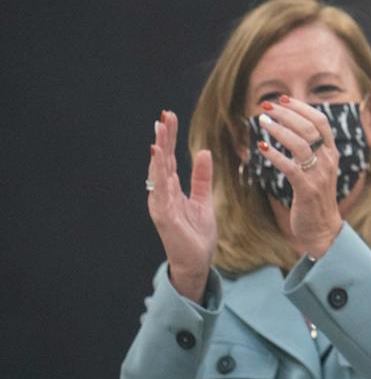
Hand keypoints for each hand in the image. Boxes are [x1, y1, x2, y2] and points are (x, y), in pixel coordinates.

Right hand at [147, 110, 216, 301]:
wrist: (197, 262)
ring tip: (158, 133)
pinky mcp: (164, 216)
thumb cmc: (196, 233)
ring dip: (159, 152)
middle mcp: (163, 194)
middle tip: (164, 116)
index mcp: (172, 190)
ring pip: (159, 174)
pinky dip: (159, 175)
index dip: (170, 138)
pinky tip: (158, 159)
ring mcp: (162, 205)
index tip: (169, 117)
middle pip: (162, 162)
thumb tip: (204, 151)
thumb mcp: (204, 199)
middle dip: (163, 138)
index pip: (170, 159)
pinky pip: (161, 192)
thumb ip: (202, 177)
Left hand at [255, 97, 343, 258]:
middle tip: (266, 107)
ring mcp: (319, 175)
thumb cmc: (315, 198)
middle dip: (287, 114)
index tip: (283, 98)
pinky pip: (290, 167)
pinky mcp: (307, 189)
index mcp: (332, 153)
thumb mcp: (319, 170)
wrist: (322, 229)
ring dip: (279, 130)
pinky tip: (261, 148)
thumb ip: (311, 150)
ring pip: (301, 144)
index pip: (321, 121)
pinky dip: (275, 155)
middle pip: (309, 128)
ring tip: (262, 122)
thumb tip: (294, 128)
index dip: (302, 107)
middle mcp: (329, 160)